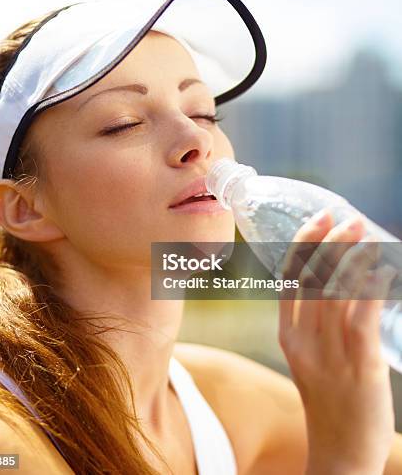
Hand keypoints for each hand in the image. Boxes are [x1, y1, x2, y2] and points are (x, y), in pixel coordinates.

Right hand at [278, 209, 395, 474]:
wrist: (340, 453)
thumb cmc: (329, 401)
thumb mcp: (310, 359)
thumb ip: (318, 323)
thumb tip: (340, 280)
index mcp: (288, 337)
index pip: (290, 278)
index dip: (305, 243)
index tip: (320, 218)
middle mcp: (304, 341)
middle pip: (314, 279)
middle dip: (331, 242)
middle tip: (349, 219)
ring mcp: (330, 354)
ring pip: (338, 293)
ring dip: (354, 258)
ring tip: (369, 236)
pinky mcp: (359, 367)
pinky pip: (362, 319)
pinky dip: (371, 290)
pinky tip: (382, 271)